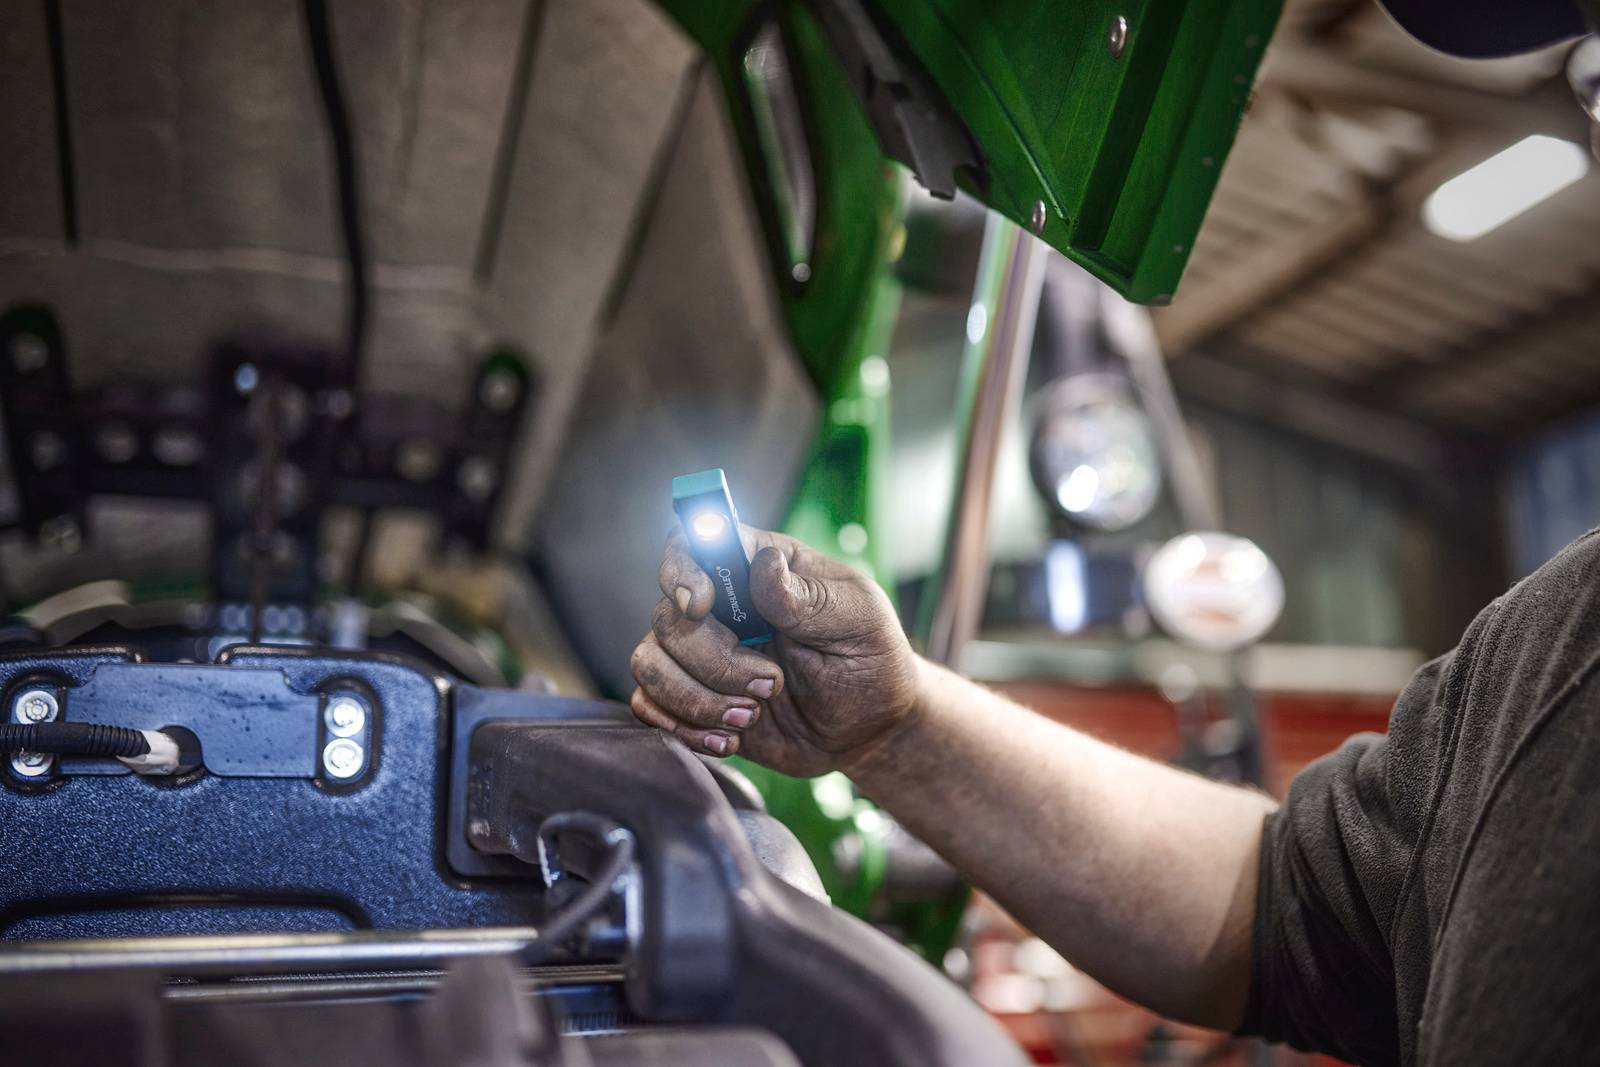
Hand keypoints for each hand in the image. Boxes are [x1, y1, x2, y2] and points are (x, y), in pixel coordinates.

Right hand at [629, 527, 920, 776]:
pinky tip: (729, 738)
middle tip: (771, 684)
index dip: (681, 570)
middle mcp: (719, 606)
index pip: (691, 542)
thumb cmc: (870, 659)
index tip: (701, 604)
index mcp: (757, 568)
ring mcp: (700, 654)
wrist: (869, 728)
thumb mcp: (859, 620)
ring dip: (696, 699)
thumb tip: (765, 564)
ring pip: (649, 663)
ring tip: (751, 716)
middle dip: (715, 661)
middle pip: (667, 617)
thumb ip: (809, 597)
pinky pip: (648, 706)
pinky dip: (682, 727)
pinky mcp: (692, 700)